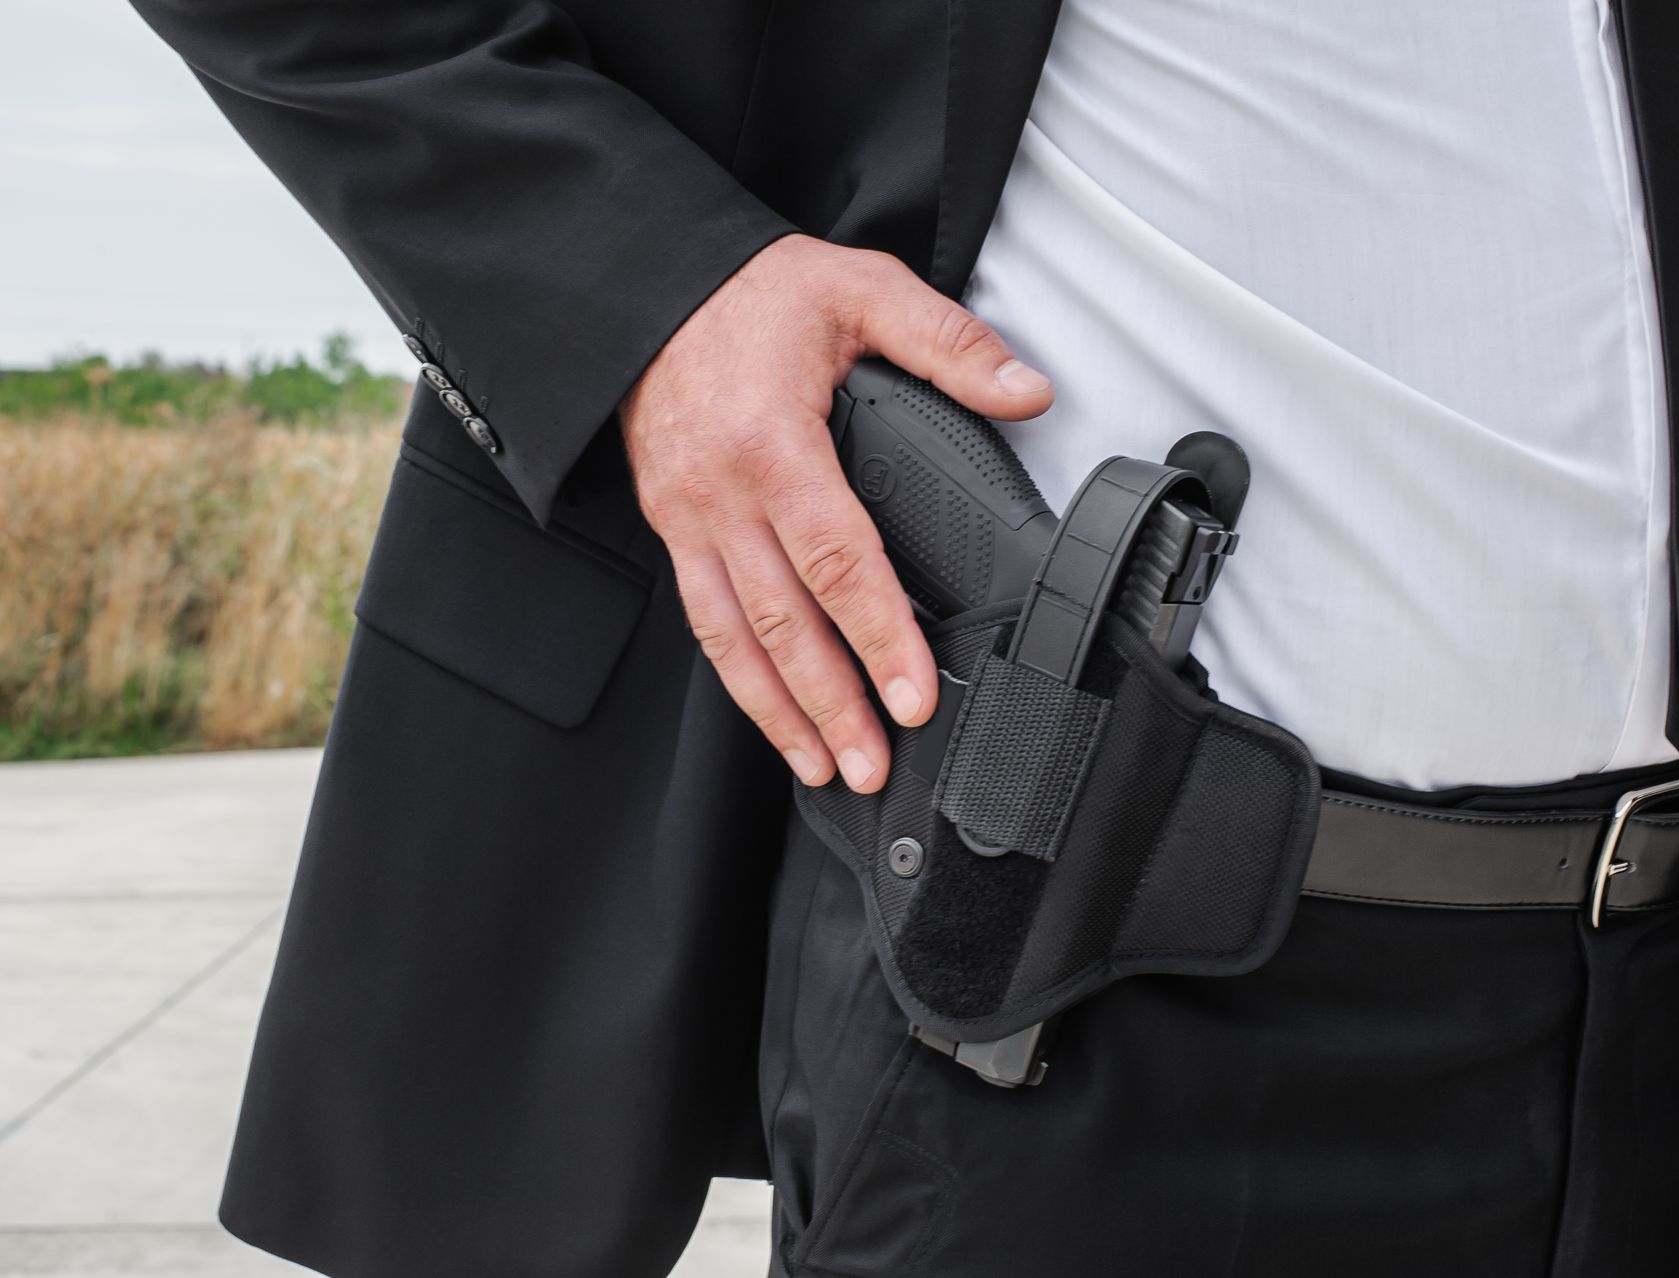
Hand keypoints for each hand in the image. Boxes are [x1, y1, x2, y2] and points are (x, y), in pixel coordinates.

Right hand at [621, 233, 1053, 792]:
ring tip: (825, 767)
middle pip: (784, 622)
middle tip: (873, 763)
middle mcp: (722, 494)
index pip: (837, 561)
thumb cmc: (750, 290)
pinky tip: (774, 714)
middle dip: (832, 702)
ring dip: (780, 712)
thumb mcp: (860, 289)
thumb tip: (1028, 390)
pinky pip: (704, 619)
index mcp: (774, 443)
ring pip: (733, 639)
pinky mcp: (670, 527)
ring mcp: (687, 518)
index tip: (912, 693)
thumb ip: (949, 344)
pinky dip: (740, 679)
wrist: (643, 286)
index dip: (879, 635)